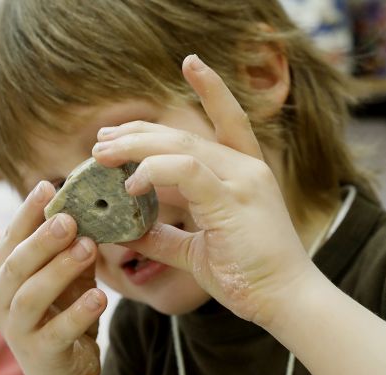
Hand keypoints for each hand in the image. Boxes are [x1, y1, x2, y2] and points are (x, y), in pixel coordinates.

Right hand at [0, 181, 107, 374]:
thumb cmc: (62, 317)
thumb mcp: (65, 278)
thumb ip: (70, 247)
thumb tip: (90, 205)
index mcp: (1, 277)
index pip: (10, 239)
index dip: (27, 212)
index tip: (48, 185)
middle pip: (16, 265)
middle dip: (42, 239)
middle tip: (69, 219)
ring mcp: (16, 330)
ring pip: (31, 295)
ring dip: (60, 269)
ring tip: (88, 248)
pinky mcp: (40, 354)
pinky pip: (58, 330)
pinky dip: (79, 312)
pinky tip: (100, 297)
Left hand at [92, 55, 314, 326]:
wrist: (284, 301)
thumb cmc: (247, 275)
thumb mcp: (196, 252)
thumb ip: (164, 237)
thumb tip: (126, 231)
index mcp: (243, 174)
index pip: (228, 120)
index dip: (212, 88)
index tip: (190, 63)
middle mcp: (245, 169)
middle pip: (185, 134)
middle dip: (138, 133)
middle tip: (101, 141)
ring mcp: (242, 181)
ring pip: (181, 146)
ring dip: (135, 146)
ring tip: (101, 155)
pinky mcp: (233, 200)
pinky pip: (186, 171)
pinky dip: (153, 172)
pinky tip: (129, 185)